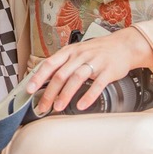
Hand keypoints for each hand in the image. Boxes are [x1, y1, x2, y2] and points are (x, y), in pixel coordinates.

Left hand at [24, 27, 152, 114]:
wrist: (123, 46)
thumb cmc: (97, 51)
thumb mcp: (76, 52)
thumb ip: (63, 64)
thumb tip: (44, 80)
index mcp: (69, 51)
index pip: (49, 64)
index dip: (38, 77)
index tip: (29, 90)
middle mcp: (79, 55)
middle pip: (60, 74)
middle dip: (49, 92)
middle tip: (43, 106)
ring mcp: (94, 62)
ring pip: (76, 78)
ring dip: (65, 94)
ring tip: (58, 107)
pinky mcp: (108, 71)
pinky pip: (97, 84)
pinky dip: (88, 95)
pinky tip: (82, 105)